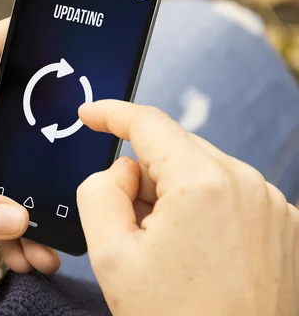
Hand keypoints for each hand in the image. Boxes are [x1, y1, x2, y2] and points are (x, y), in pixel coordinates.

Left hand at [0, 20, 59, 272]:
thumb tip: (16, 218)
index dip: (11, 35)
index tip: (51, 30)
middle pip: (9, 129)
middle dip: (39, 161)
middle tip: (70, 188)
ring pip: (8, 178)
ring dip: (28, 211)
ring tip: (46, 247)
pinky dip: (10, 233)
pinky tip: (25, 255)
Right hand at [76, 100, 298, 315]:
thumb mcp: (111, 256)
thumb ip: (99, 192)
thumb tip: (122, 170)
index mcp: (203, 184)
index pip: (149, 123)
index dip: (111, 113)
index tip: (90, 114)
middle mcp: (247, 184)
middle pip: (175, 151)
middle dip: (143, 175)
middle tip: (129, 226)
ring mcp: (272, 205)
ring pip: (202, 172)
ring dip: (173, 195)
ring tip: (167, 250)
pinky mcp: (285, 225)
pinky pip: (230, 194)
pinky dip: (203, 209)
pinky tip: (195, 253)